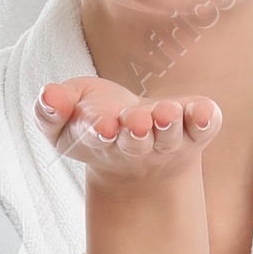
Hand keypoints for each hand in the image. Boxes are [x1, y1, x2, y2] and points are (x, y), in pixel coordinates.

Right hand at [34, 76, 220, 188]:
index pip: (96, 137)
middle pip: (136, 142)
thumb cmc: (97, 124)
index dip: (98, 131)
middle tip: (136, 123)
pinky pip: (203, 129)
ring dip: (169, 126)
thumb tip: (47, 95)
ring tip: (166, 113)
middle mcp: (136, 145)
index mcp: (100, 141)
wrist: (138, 158)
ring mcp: (166, 141)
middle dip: (136, 133)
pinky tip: (205, 111)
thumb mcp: (66, 117)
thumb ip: (50, 110)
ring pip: (169, 137)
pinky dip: (205, 120)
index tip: (102, 125)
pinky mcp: (193, 133)